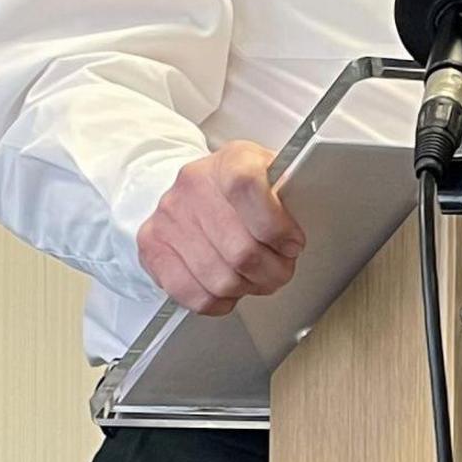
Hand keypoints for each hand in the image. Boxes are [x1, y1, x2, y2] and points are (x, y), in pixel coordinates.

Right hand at [137, 142, 300, 315]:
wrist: (192, 191)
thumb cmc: (241, 192)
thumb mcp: (272, 178)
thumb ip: (290, 194)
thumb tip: (308, 214)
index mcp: (230, 161)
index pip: (248, 188)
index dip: (276, 226)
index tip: (292, 243)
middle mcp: (193, 185)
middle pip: (240, 249)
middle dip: (272, 270)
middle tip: (281, 269)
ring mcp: (169, 217)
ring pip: (221, 279)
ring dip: (249, 288)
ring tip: (257, 278)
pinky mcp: (153, 247)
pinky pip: (194, 295)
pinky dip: (220, 301)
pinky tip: (230, 287)